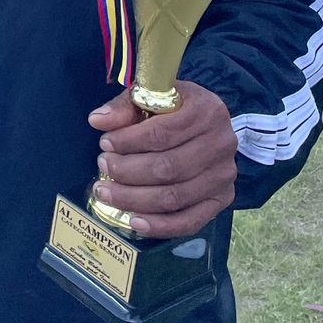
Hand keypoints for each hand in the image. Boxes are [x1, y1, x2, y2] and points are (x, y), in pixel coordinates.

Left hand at [87, 81, 236, 238]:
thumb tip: (98, 121)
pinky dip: (160, 226)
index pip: (162, 133)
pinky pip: (191, 221)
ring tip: (107, 192)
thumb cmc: (173, 109)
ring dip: (134, 199)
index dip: (128, 141)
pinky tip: (135, 222)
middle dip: (127, 171)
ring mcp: (224, 174)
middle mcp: (221, 143)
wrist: (205, 125)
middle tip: (104, 167)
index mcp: (206, 110)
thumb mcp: (150, 96)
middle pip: (168, 168)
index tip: (105, 143)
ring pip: (174, 197)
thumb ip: (124, 107)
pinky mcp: (222, 198)